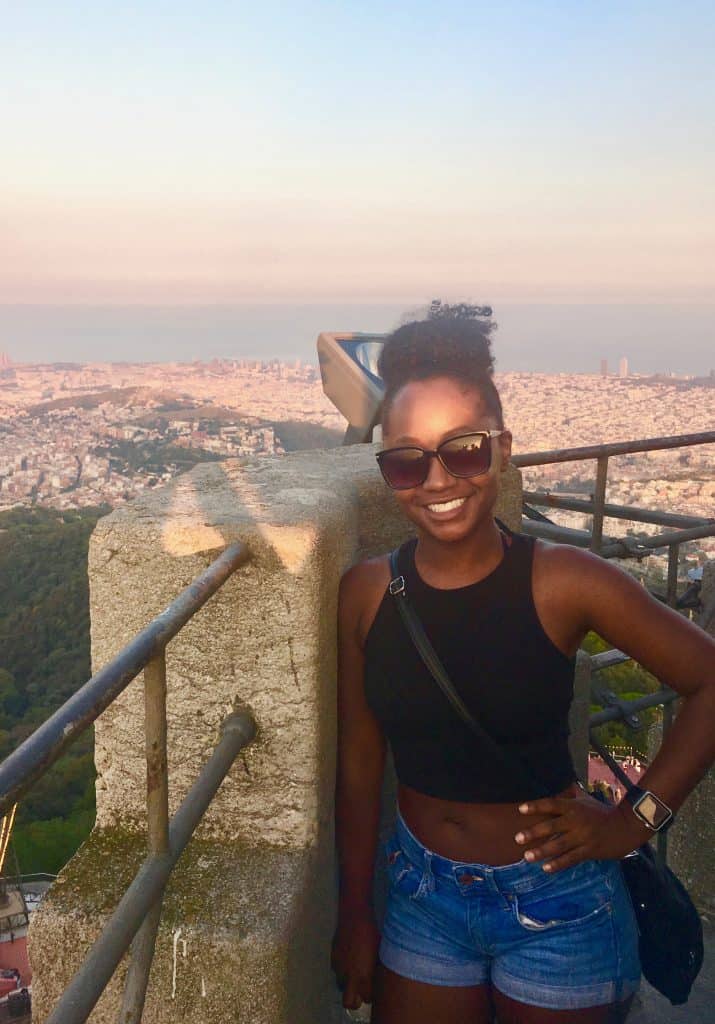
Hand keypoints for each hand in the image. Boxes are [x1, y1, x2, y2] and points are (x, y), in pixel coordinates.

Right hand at [331, 908, 379, 1010]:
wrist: (354, 916)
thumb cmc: (372, 933)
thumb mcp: (381, 952)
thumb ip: (378, 969)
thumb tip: (380, 976)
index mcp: (364, 976)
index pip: (367, 998)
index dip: (371, 994)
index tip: (374, 987)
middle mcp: (350, 976)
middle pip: (349, 1002)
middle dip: (356, 999)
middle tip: (362, 989)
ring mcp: (339, 968)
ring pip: (341, 986)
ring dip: (348, 983)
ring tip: (355, 970)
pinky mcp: (333, 958)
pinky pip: (337, 971)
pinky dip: (342, 969)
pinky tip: (349, 957)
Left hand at [514, 790, 648, 871]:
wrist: (626, 826)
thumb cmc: (603, 812)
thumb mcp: (586, 800)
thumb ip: (571, 795)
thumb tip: (560, 785)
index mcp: (574, 806)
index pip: (551, 804)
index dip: (536, 806)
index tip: (521, 809)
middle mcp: (576, 821)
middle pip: (551, 826)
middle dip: (533, 832)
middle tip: (518, 838)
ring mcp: (583, 837)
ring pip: (559, 845)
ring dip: (542, 852)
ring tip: (527, 857)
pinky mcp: (589, 851)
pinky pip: (571, 858)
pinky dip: (558, 864)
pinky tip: (546, 868)